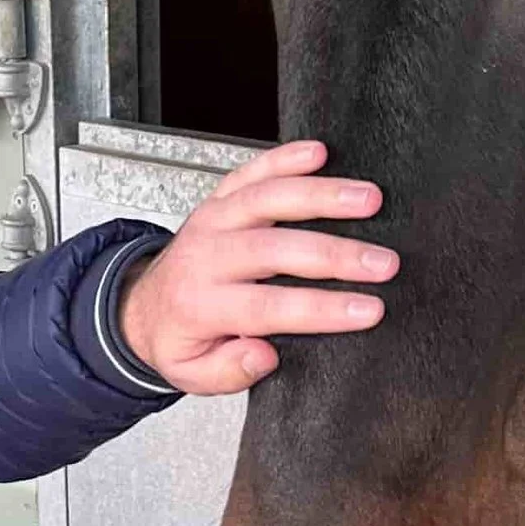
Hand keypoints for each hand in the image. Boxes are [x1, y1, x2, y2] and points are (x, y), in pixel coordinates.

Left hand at [118, 141, 395, 396]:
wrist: (140, 305)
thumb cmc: (178, 337)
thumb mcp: (190, 373)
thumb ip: (228, 371)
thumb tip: (265, 353)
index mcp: (201, 304)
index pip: (268, 306)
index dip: (322, 308)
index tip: (369, 309)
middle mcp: (206, 255)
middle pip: (276, 249)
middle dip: (336, 254)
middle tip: (383, 261)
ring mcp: (213, 219)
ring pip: (268, 199)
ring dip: (321, 195)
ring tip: (369, 199)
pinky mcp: (220, 198)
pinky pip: (252, 171)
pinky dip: (284, 157)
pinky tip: (320, 152)